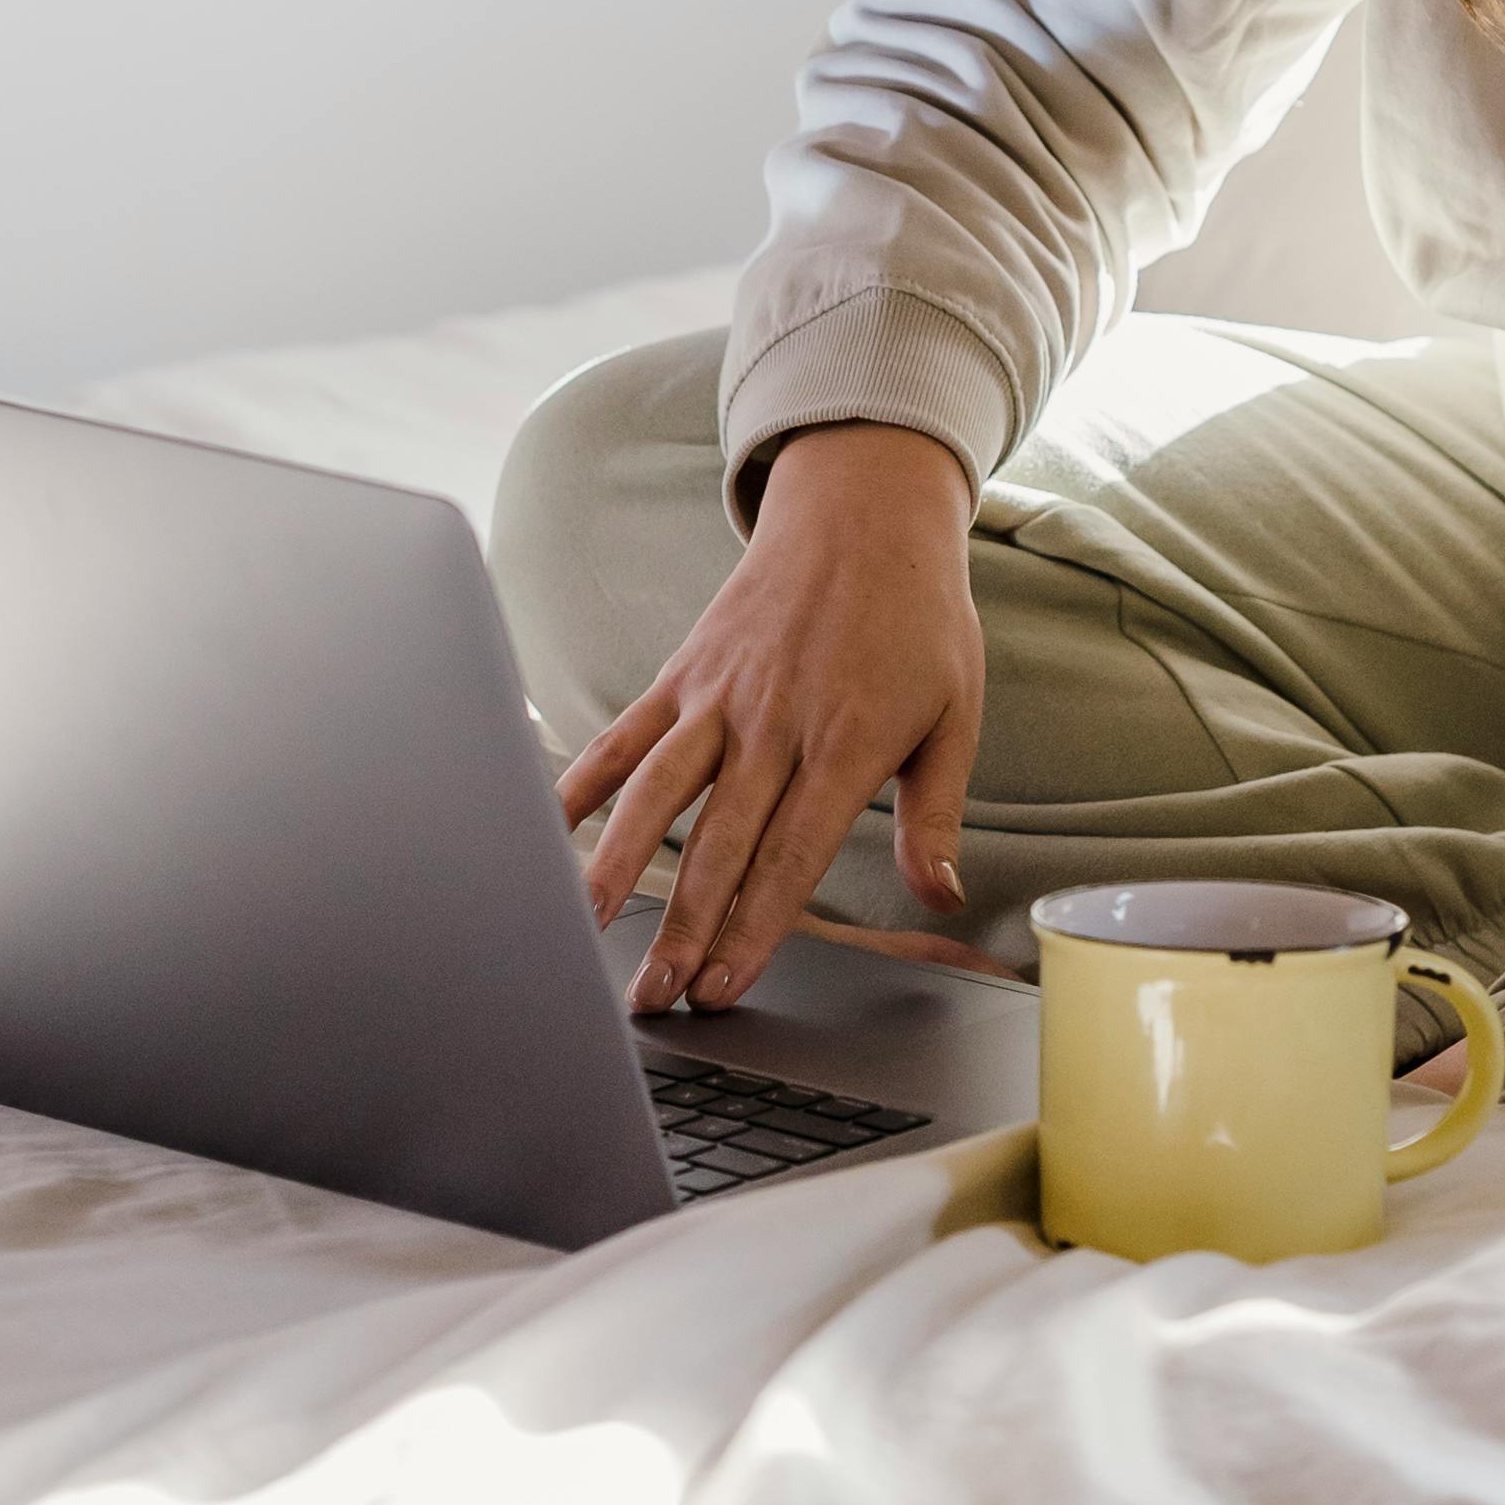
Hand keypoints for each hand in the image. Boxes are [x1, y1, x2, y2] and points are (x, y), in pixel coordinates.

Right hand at [555, 422, 982, 1014]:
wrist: (865, 511)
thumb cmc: (917, 617)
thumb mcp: (955, 711)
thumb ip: (935, 812)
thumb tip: (941, 895)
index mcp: (845, 743)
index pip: (791, 854)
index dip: (755, 926)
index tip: (724, 983)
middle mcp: (773, 724)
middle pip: (718, 842)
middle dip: (683, 925)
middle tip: (654, 994)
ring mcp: (719, 696)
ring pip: (657, 792)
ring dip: (619, 864)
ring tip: (583, 927)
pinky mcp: (684, 671)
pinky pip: (625, 733)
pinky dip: (582, 779)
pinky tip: (548, 829)